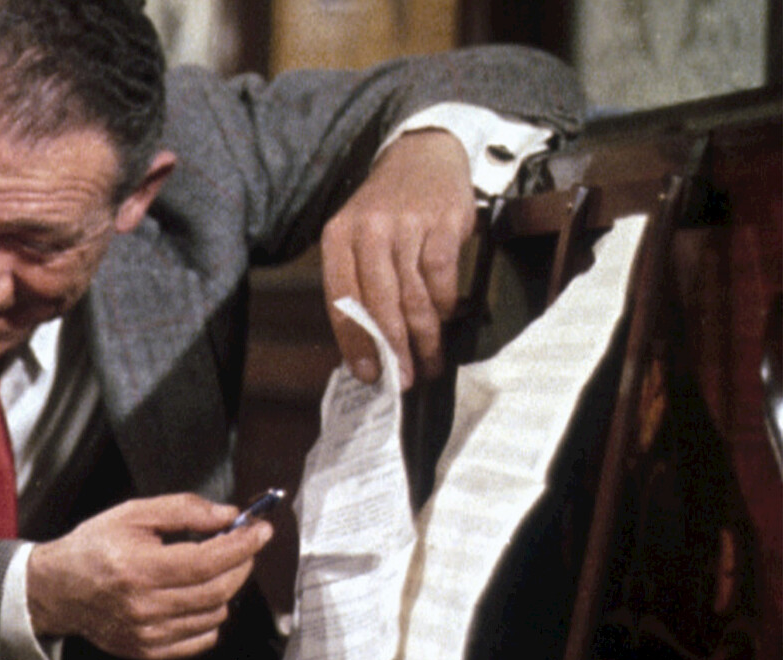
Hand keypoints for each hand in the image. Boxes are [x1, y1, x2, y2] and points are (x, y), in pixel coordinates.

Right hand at [26, 493, 268, 659]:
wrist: (56, 589)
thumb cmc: (92, 548)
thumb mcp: (132, 514)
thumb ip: (182, 510)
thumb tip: (227, 516)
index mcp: (138, 568)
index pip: (208, 561)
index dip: (242, 545)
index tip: (260, 530)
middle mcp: (144, 606)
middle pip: (218, 590)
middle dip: (241, 563)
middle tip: (242, 545)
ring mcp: (147, 633)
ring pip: (215, 615)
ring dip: (224, 588)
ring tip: (210, 568)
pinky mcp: (148, 650)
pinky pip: (201, 639)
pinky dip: (210, 617)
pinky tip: (197, 596)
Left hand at [321, 129, 474, 389]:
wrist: (423, 156)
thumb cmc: (386, 211)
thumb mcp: (358, 237)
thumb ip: (357, 284)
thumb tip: (365, 348)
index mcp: (337, 237)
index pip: (341, 300)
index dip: (354, 342)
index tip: (367, 373)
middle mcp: (368, 231)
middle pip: (379, 304)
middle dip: (393, 349)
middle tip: (402, 380)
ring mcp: (406, 226)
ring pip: (413, 296)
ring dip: (423, 337)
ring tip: (427, 362)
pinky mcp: (442, 223)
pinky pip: (441, 277)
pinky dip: (443, 304)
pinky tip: (444, 318)